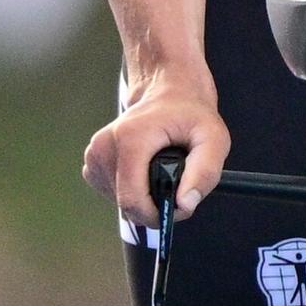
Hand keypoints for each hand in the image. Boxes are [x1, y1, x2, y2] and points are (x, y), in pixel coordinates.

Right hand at [83, 78, 229, 228]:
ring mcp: (94, 154)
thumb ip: (205, 173)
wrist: (169, 92)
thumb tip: (185, 205)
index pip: (132, 200)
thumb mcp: (213, 139)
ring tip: (162, 172)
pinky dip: (132, 190)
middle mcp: (105, 146)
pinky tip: (146, 171)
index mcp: (129, 139)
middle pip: (126, 204)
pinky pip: (112, 193)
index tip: (179, 206)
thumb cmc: (191, 114)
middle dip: (154, 207)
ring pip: (120, 201)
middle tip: (177, 187)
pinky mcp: (92, 161)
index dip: (158, 214)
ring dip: (144, 198)